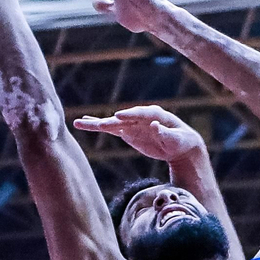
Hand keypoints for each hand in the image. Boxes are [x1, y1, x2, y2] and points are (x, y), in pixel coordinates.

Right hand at [74, 105, 205, 163]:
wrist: (180, 145)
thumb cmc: (181, 140)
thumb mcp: (176, 139)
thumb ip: (165, 133)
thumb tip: (155, 125)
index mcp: (155, 114)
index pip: (140, 113)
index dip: (129, 114)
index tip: (118, 116)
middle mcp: (140, 117)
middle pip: (123, 118)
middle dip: (110, 121)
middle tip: (98, 124)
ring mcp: (133, 124)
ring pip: (112, 123)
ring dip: (96, 124)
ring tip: (78, 123)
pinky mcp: (128, 132)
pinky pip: (111, 129)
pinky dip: (99, 127)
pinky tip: (85, 124)